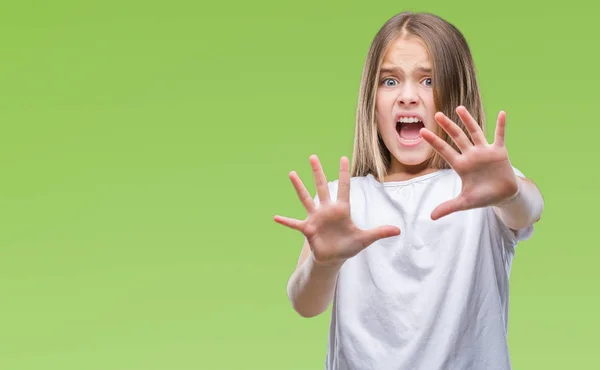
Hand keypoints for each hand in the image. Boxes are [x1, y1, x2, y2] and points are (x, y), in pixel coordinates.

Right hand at [273, 155, 400, 265]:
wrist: (333, 258)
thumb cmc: (348, 246)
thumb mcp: (365, 239)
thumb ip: (379, 232)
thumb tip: (398, 230)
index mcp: (341, 209)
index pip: (343, 187)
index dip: (343, 173)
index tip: (343, 157)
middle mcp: (327, 210)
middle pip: (321, 187)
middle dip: (317, 172)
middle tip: (313, 156)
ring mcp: (316, 218)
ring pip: (306, 199)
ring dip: (299, 187)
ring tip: (292, 173)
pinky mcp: (308, 229)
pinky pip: (295, 224)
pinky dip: (286, 221)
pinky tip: (275, 217)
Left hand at [420, 106, 519, 219]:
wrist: (503, 196)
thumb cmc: (483, 197)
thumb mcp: (465, 203)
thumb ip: (449, 207)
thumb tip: (431, 217)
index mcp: (461, 165)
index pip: (444, 151)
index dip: (434, 142)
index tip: (422, 131)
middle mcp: (471, 155)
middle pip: (457, 137)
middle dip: (448, 126)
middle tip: (437, 114)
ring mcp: (485, 152)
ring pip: (475, 132)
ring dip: (468, 121)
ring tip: (459, 108)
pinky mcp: (500, 152)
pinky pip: (500, 136)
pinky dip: (501, 125)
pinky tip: (501, 113)